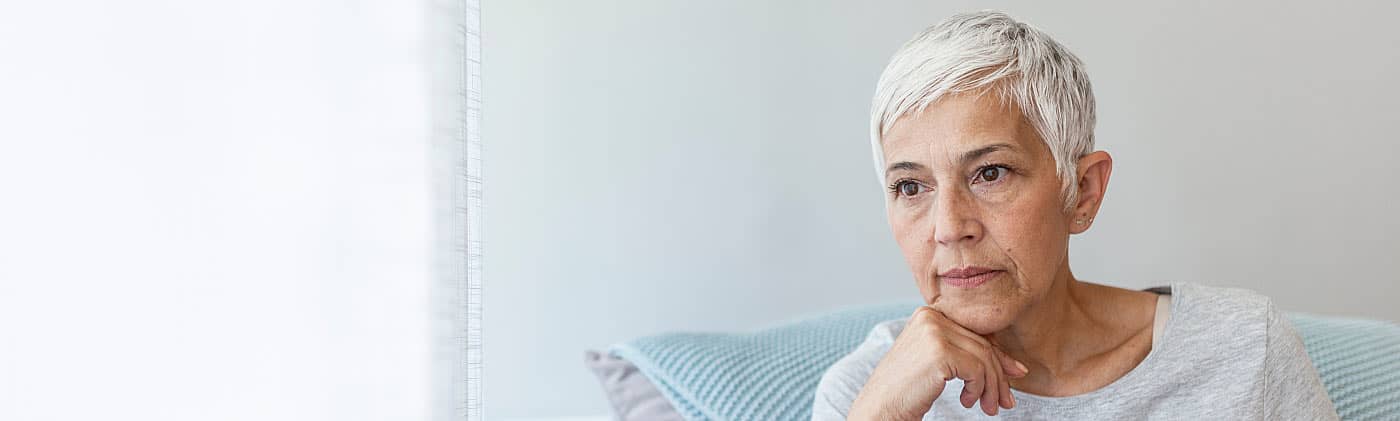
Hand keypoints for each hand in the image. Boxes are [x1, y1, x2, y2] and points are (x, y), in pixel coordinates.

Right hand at [847, 305, 1028, 418]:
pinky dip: (979, 390)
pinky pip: (977, 370)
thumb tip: (1015, 365)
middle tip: (1004, 402)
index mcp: (928, 314)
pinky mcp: (939, 352)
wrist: (880, 408)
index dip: (999, 355)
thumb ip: (966, 353)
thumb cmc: (906, 390)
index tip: (1015, 375)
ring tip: (987, 408)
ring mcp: (933, 332)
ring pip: (984, 359)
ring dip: (991, 388)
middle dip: (998, 376)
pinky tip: (967, 401)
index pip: (975, 332)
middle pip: (983, 345)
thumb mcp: (938, 363)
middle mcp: (930, 317)